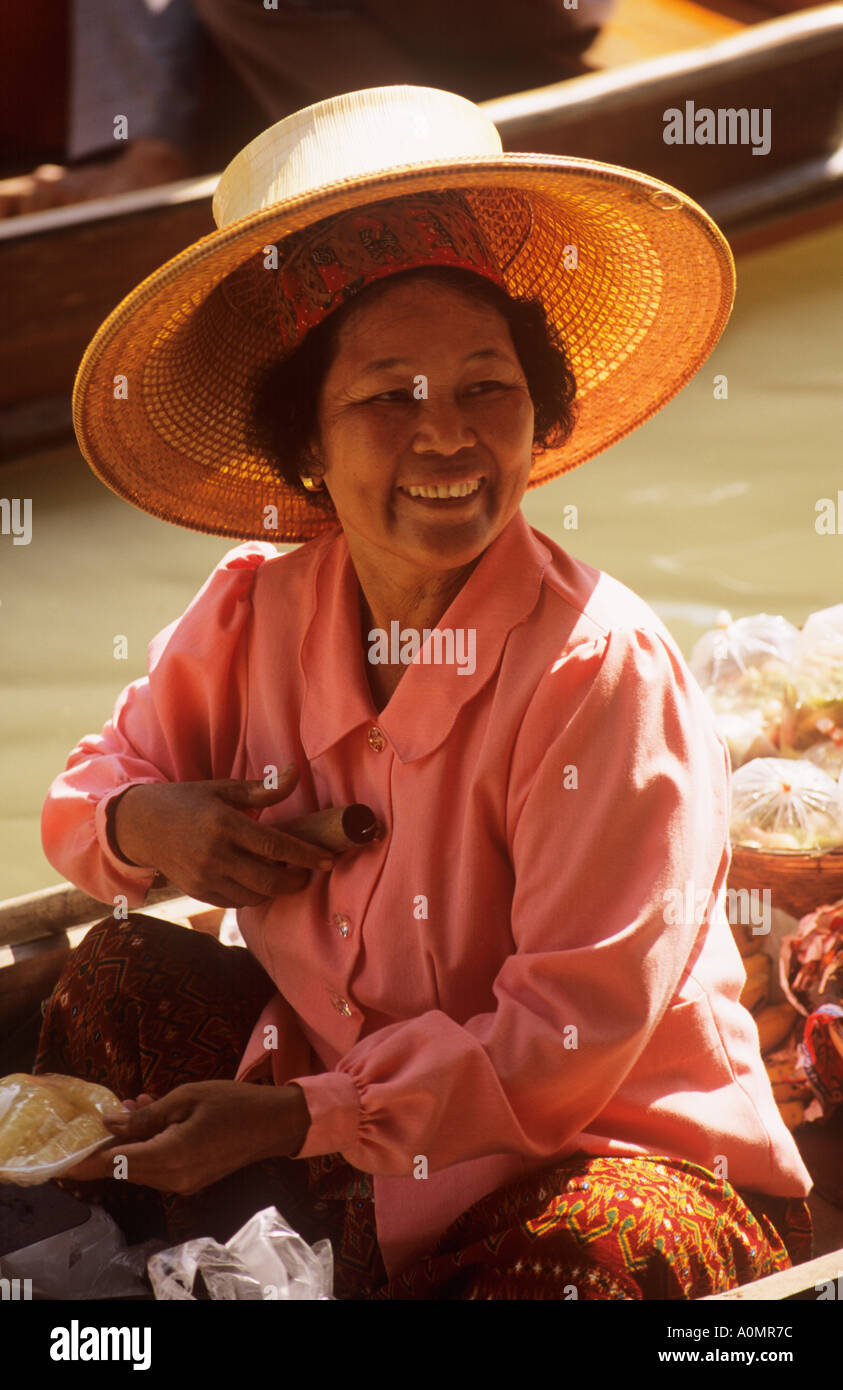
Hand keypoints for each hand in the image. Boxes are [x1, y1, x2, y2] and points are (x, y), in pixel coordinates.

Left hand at [63, 1081, 311, 1192]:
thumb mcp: (186, 1098)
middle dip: (109, 1143)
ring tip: (139, 1103)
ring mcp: (182, 1183)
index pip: (112, 1165)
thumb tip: (110, 1123)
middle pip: (123, 1168)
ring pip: (140, 1165)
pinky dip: (149, 1145)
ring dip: (132, 1140)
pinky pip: (158, 1166)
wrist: (274, 1124)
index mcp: (168, 1157)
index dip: (83, 1164)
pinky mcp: (190, 1180)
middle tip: (106, 1111)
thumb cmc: (233, 1103)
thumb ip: (146, 1115)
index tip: (59, 1161)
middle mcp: (171, 1178)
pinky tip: (156, 1117)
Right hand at [112, 765, 336, 906]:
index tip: (328, 860)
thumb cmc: (187, 801)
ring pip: (254, 896)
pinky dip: (253, 895)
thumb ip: (263, 789)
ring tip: (282, 874)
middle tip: (308, 874)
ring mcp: (204, 877)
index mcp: (224, 824)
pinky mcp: (197, 891)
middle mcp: (215, 854)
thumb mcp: (222, 789)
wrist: (139, 825)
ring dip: (275, 890)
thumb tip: (296, 773)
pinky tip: (258, 881)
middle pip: (268, 880)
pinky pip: (235, 902)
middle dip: (295, 881)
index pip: (275, 846)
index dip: (306, 856)